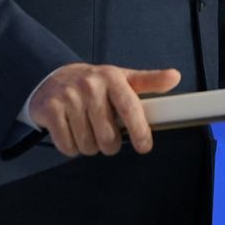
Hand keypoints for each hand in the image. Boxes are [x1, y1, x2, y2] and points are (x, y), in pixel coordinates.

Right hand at [27, 63, 180, 156]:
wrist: (52, 77)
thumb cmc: (92, 83)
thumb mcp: (121, 79)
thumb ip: (149, 81)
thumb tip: (174, 77)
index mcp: (111, 77)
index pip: (130, 108)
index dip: (140, 131)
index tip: (144, 146)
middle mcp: (89, 85)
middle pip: (109, 137)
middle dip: (109, 143)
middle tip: (104, 132)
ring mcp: (68, 97)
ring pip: (88, 145)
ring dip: (89, 146)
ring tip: (86, 128)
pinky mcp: (50, 110)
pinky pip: (67, 146)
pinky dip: (71, 147)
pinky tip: (71, 132)